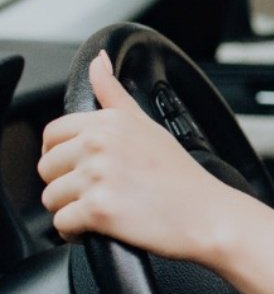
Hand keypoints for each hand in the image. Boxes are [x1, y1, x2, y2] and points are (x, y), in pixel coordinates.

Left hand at [38, 51, 235, 262]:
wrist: (207, 215)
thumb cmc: (181, 175)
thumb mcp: (148, 125)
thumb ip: (114, 93)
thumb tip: (97, 61)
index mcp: (108, 122)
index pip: (52, 135)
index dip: (63, 156)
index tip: (82, 168)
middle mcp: (99, 144)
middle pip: (47, 168)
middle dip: (67, 185)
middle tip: (102, 191)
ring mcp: (98, 177)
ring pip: (51, 198)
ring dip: (72, 210)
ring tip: (104, 209)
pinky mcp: (98, 209)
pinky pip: (61, 224)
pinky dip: (77, 232)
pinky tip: (101, 227)